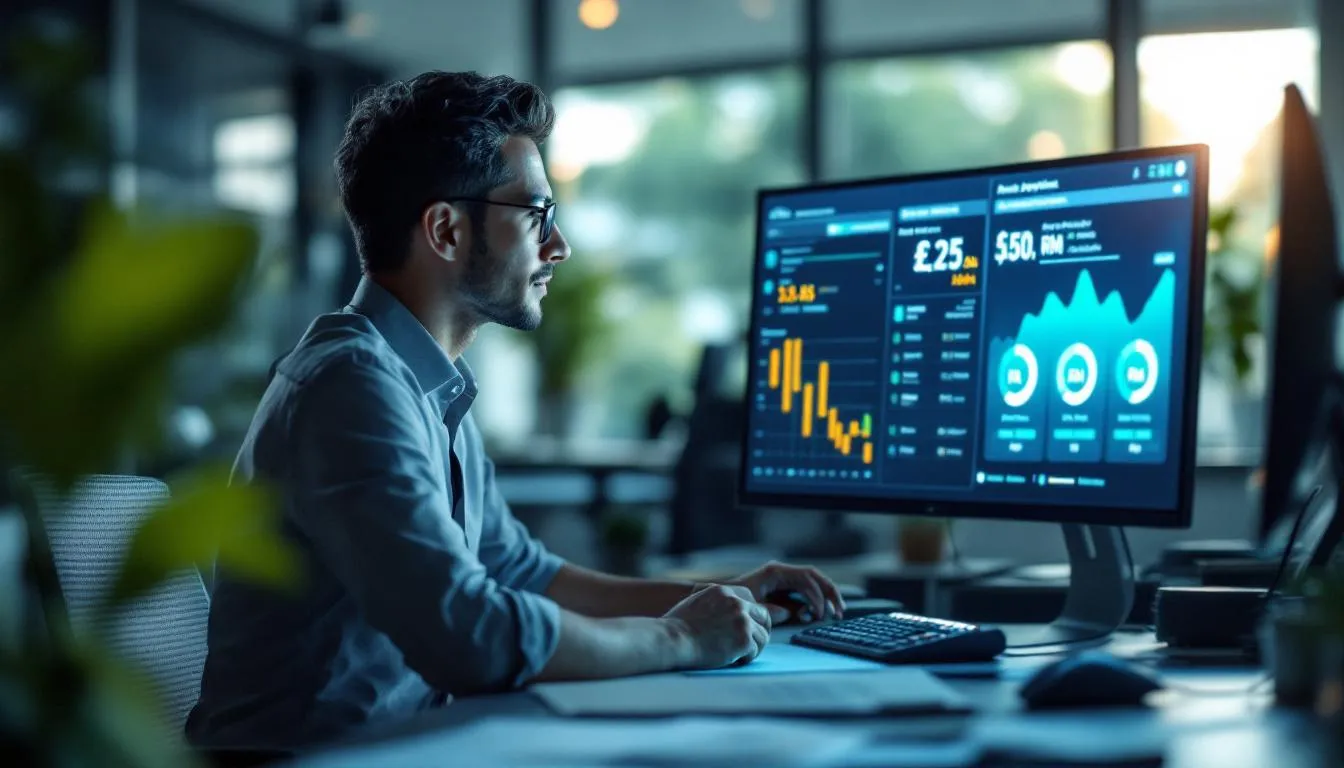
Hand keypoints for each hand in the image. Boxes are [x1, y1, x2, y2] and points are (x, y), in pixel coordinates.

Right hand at [663, 584, 769, 668]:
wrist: (673, 639)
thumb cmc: (676, 627)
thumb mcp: (695, 602)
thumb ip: (714, 604)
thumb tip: (724, 615)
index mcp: (723, 591)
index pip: (750, 600)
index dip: (751, 616)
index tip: (746, 628)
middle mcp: (736, 603)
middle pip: (764, 616)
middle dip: (759, 631)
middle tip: (750, 644)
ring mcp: (742, 621)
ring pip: (763, 636)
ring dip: (753, 647)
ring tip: (738, 655)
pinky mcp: (743, 639)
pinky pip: (755, 652)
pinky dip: (745, 659)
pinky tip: (732, 660)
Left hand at [727, 561, 845, 624]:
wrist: (722, 599)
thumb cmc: (735, 601)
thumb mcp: (754, 606)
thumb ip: (776, 610)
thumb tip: (800, 612)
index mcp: (776, 572)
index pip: (807, 578)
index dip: (817, 596)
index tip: (818, 614)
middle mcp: (783, 572)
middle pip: (815, 577)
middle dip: (830, 593)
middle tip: (839, 612)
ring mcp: (784, 579)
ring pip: (814, 583)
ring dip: (826, 597)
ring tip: (835, 613)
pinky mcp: (784, 588)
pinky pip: (805, 592)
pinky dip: (815, 602)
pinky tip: (816, 615)